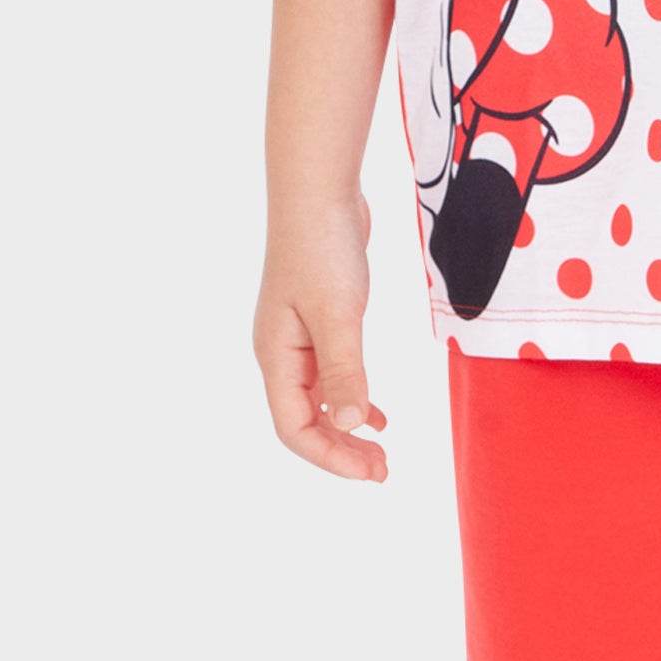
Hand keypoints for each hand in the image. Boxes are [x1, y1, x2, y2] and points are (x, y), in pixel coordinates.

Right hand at [254, 189, 390, 480]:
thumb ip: (345, 369)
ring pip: (319, 398)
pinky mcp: (317, 318)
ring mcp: (297, 335)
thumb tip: (349, 424)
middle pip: (304, 420)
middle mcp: (280, 352)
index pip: (293, 427)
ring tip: (381, 450)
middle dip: (341, 450)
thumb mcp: (338, 313)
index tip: (371, 471)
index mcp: (276, 356)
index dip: (330, 456)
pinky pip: (331, 372)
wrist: (318, 189)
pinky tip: (375, 410)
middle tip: (383, 470)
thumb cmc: (323, 247)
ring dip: (347, 426)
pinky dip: (351, 393)